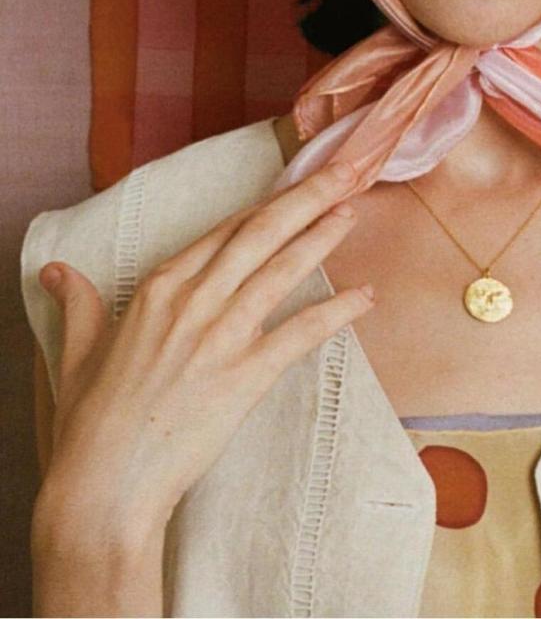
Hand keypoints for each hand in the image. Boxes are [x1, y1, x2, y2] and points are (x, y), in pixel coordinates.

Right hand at [34, 160, 373, 547]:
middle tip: (344, 171)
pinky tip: (364, 296)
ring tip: (353, 211)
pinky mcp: (245, 375)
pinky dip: (336, 312)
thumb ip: (78, 303)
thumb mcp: (77, 352)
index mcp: (157, 288)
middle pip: (260, 233)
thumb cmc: (90, 425)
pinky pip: (300, 332)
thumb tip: (56, 271)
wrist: (104, 488)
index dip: (265, 205)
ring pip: (281, 269)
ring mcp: (221, 336)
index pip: (223, 231)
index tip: (295, 183)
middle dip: (306, 196)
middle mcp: (192, 300)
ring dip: (321, 236)